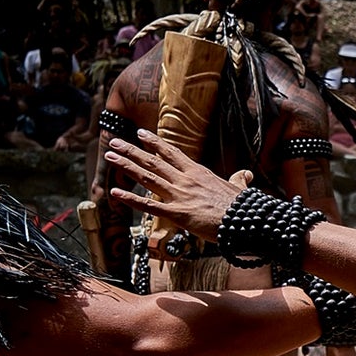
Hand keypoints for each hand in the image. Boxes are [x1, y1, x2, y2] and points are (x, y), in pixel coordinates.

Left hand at [103, 131, 242, 239]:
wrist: (245, 221)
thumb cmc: (242, 206)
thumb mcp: (240, 188)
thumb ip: (238, 179)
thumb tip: (246, 174)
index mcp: (198, 172)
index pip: (172, 153)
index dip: (154, 142)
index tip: (141, 134)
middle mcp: (185, 180)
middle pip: (153, 161)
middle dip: (131, 150)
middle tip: (114, 142)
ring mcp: (179, 195)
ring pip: (147, 177)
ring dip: (126, 166)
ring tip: (110, 156)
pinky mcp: (177, 214)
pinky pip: (148, 206)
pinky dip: (130, 199)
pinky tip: (115, 193)